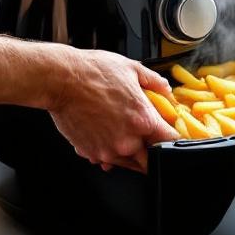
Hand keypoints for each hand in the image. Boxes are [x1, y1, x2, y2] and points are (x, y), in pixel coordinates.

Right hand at [46, 48, 179, 172]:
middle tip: (146, 140)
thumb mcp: (132, 69)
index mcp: (143, 121)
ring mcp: (108, 151)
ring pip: (130, 164)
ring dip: (130, 154)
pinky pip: (108, 161)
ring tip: (122, 134)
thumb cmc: (93, 73)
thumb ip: (155, 82)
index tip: (170, 137)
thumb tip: (166, 90)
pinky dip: (109, 153)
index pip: (170, 142)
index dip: (173, 140)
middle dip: (151, 152)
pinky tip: (106, 137)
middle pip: (151, 160)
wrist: (61, 79)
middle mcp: (128, 141)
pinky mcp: (91, 153)